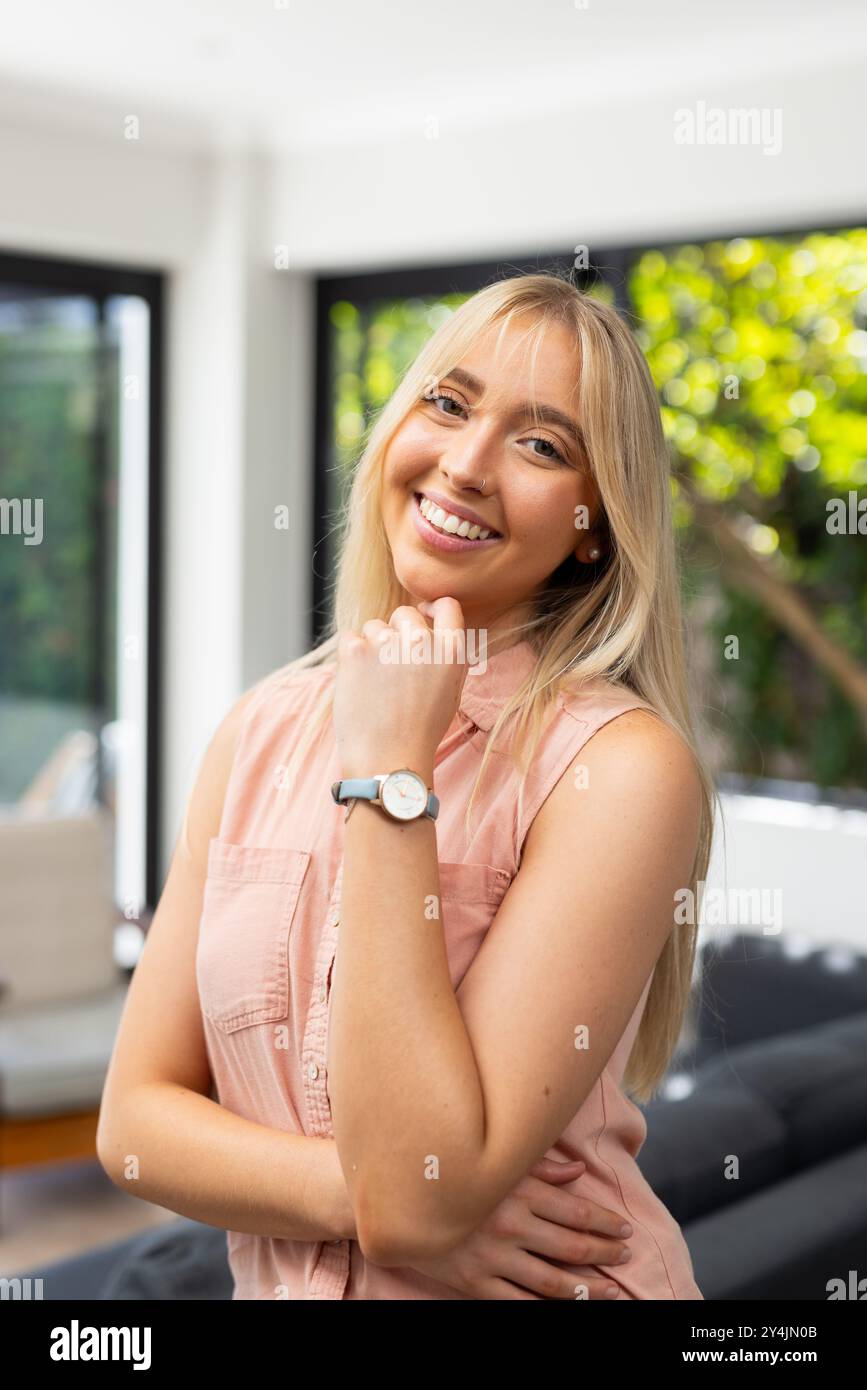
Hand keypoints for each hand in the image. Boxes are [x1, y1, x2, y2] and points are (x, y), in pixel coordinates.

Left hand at [333, 597, 466, 779]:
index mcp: (451, 652)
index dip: (432, 608)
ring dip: (372, 646)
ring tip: (376, 684)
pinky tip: (358, 682)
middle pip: (405, 614)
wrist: (388, 760)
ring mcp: (387, 643)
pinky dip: (350, 654)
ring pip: (374, 626)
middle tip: (392, 666)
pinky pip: (349, 637)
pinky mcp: (355, 650)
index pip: (447, 605)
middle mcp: (422, 642)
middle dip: (397, 632)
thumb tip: (435, 621)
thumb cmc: (420, 731)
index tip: (423, 615)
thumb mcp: (451, 691)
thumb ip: (447, 655)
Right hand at [405, 1158, 632, 1299]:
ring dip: (587, 1288)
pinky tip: (566, 1308)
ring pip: (552, 1280)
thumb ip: (539, 1167)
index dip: (605, 1222)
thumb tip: (578, 1172)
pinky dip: (546, 1308)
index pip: (576, 1210)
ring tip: (611, 1290)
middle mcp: (509, 1224)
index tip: (625, 1228)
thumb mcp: (497, 1164)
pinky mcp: (475, 1283)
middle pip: (570, 1245)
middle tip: (626, 1256)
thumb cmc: (455, 1175)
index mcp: (517, 1191)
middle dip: (604, 1252)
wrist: (399, 1204)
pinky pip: (519, 1302)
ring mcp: (492, 1257)